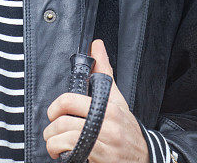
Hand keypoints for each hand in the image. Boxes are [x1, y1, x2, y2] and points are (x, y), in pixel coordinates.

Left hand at [43, 39, 148, 162]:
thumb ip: (104, 71)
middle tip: (51, 131)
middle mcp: (106, 123)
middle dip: (51, 129)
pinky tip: (63, 154)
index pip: (71, 100)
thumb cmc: (127, 127)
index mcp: (107, 106)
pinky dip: (62, 153)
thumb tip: (96, 45)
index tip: (53, 113)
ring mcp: (104, 142)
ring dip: (53, 143)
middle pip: (65, 122)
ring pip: (66, 139)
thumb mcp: (117, 99)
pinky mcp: (102, 158)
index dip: (56, 107)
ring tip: (54, 144)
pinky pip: (74, 152)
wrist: (145, 156)